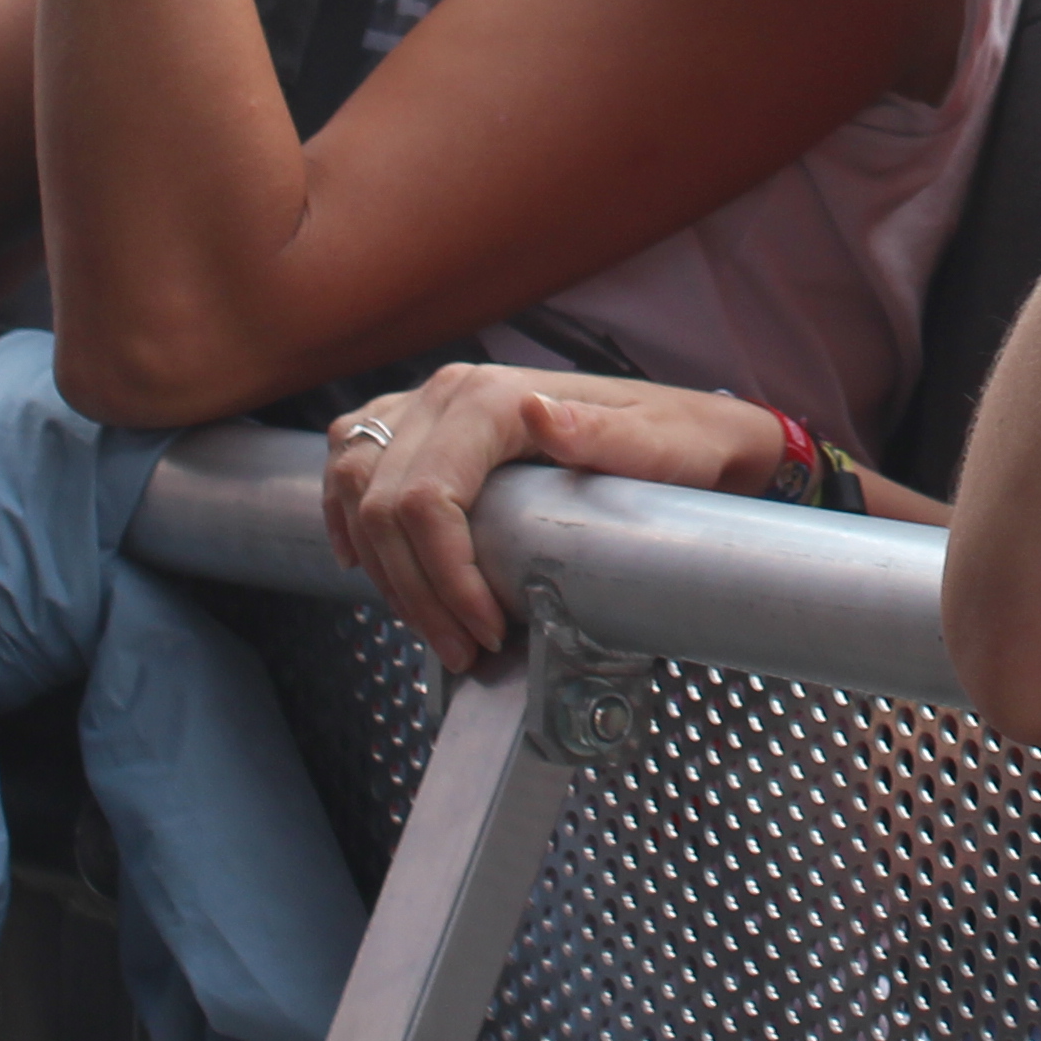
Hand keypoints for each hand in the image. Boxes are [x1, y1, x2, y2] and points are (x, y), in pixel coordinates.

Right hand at [321, 366, 789, 669]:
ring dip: (385, 571)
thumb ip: (604, 435)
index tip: (483, 631)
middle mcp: (450, 391)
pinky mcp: (419, 425)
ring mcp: (429, 404)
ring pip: (357, 490)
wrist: (692, 431)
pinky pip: (352, 464)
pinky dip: (348, 518)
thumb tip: (540, 415)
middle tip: (463, 649)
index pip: (426, 498)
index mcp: (496, 396)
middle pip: (383, 505)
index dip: (443, 578)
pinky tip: (365, 562)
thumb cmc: (682, 443)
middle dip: (416, 592)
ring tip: (436, 627)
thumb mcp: (661, 446)